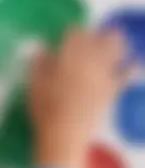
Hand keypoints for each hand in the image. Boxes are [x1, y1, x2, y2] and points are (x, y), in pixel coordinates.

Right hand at [30, 30, 133, 167]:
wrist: (63, 135)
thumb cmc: (45, 111)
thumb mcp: (34, 86)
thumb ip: (38, 65)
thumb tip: (41, 49)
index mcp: (68, 58)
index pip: (75, 33)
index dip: (72, 33)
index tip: (67, 37)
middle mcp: (89, 61)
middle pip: (99, 37)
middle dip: (96, 35)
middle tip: (90, 40)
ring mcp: (103, 75)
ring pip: (116, 50)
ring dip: (115, 44)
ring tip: (113, 44)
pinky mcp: (112, 90)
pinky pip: (127, 75)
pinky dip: (131, 68)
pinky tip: (134, 64)